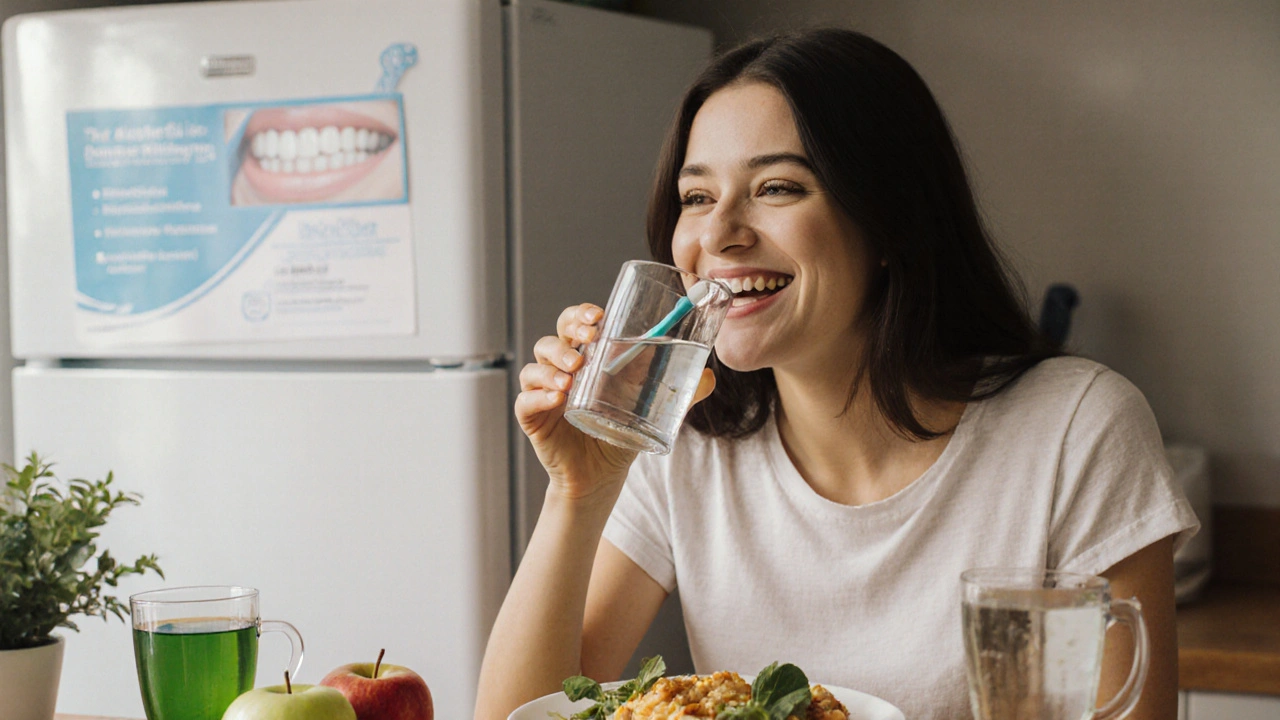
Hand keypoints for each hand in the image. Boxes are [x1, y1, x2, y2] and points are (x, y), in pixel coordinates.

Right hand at [515, 303, 715, 499]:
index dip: (582, 314)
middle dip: (568, 331)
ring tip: (573, 374)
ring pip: (536, 365)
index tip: (599, 316)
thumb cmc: (621, 433)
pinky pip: (525, 400)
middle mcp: (562, 370)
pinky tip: (556, 398)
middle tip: (587, 339)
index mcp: (588, 358)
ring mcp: (544, 392)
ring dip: (553, 364)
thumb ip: (681, 391)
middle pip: (554, 336)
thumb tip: (710, 375)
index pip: (576, 323)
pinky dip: (539, 395)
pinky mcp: (533, 418)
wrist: (601, 476)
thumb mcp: (652, 409)